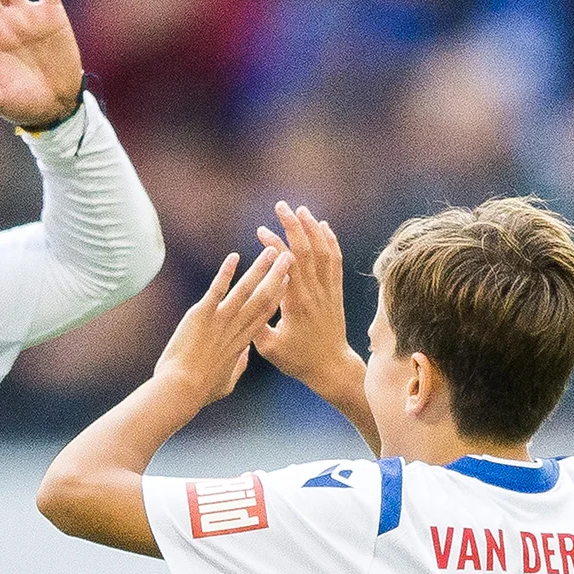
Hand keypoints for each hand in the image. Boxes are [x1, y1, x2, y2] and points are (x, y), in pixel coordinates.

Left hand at [153, 248, 291, 407]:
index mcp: (242, 343)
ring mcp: (220, 320)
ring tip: (271, 251)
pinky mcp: (202, 315)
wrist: (181, 389)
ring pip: (245, 290)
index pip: (265, 315)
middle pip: (263, 298)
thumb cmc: (200, 390)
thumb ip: (238, 366)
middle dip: (277, 276)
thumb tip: (244, 355)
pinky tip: (234, 257)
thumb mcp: (225, 382)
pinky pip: (216, 289)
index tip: (290, 281)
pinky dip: (225, 272)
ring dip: (259, 269)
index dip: (279, 296)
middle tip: (289, 258)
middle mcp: (236, 329)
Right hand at [252, 203, 370, 421]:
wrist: (331, 367)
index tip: (261, 230)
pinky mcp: (335, 292)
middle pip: (306, 250)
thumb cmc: (297, 360)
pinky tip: (324, 228)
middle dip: (293, 225)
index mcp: (296, 303)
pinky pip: (335, 262)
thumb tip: (238, 304)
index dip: (274, 244)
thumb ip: (255, 325)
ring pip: (323, 252)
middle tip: (281, 206)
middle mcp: (314, 292)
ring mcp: (328, 291)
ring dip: (313, 228)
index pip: (286, 265)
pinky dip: (330, 242)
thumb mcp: (270, 348)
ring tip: (301, 209)